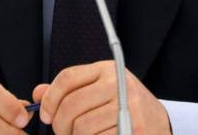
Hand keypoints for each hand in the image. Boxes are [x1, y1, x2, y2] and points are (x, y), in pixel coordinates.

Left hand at [33, 61, 170, 134]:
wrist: (158, 123)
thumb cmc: (124, 108)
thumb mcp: (99, 91)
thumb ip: (70, 91)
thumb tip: (38, 93)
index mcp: (107, 70)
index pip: (67, 78)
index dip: (50, 98)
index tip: (45, 115)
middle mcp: (118, 84)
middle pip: (71, 105)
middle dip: (59, 125)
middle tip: (62, 133)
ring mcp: (128, 107)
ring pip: (81, 127)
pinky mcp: (134, 128)